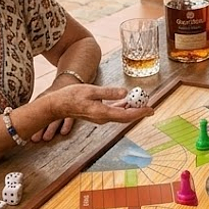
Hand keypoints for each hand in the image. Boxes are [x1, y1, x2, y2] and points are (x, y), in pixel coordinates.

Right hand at [32, 85, 152, 141]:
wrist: (57, 105)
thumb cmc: (71, 96)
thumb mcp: (91, 90)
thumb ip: (108, 92)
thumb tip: (125, 93)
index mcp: (102, 113)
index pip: (126, 115)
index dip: (140, 112)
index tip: (151, 110)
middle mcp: (103, 118)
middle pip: (126, 117)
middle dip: (139, 111)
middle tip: (150, 105)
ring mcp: (100, 117)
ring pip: (121, 115)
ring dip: (131, 109)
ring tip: (141, 101)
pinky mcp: (98, 114)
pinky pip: (114, 112)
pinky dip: (123, 107)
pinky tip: (127, 100)